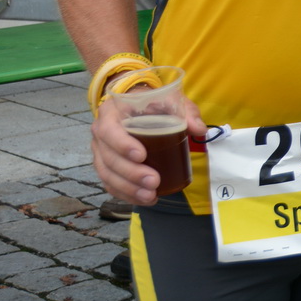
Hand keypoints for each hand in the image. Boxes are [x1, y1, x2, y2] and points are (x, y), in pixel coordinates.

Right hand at [91, 93, 207, 205]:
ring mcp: (101, 151)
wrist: (138, 105)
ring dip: (128, 188)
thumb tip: (199, 129)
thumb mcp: (171, 101)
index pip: (109, 130)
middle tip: (153, 181)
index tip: (142, 156)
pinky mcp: (106, 166)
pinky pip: (110, 183)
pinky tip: (144, 199)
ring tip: (150, 195)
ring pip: (107, 174)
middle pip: (109, 158)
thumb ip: (186, 112)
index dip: (122, 145)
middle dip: (131, 173)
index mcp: (111, 113)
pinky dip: (125, 194)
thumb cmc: (153, 103)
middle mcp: (100, 133)